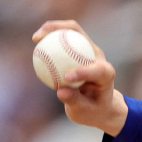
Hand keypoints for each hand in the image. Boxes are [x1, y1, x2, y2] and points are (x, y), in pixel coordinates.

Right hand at [33, 20, 128, 135]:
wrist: (100, 105)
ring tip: (35, 38)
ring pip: (71, 31)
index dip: (83, 71)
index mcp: (106, 75)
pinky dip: (49, 39)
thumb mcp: (85, 111)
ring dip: (52, 29)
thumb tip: (61, 92)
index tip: (67, 78)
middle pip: (81, 36)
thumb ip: (75, 101)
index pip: (97, 69)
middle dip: (61, 31)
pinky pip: (63, 40)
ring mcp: (89, 51)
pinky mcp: (80, 50)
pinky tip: (36, 43)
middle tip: (41, 38)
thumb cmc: (93, 110)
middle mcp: (98, 58)